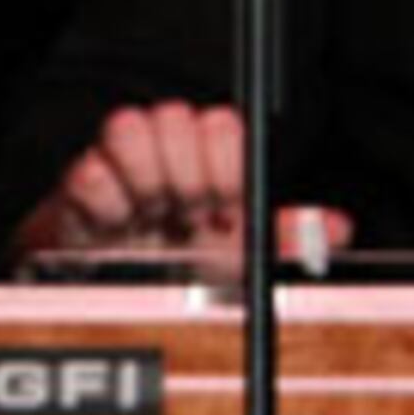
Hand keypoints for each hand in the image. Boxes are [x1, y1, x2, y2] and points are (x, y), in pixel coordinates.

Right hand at [15, 100, 352, 262]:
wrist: (121, 298)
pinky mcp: (76, 184)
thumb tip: (337, 228)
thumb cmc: (190, 270)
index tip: (222, 200)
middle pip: (176, 116)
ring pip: (129, 126)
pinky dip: (103, 203)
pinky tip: (114, 226)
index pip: (223, 124)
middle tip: (183, 213)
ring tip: (148, 218)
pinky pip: (86, 170)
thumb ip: (292, 238)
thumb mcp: (247, 259)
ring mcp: (121, 164)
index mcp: (216, 161)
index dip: (224, 162)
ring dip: (142, 181)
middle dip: (183, 174)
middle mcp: (169, 152)